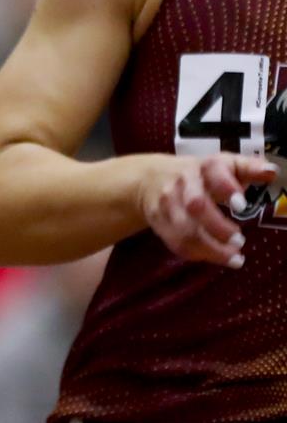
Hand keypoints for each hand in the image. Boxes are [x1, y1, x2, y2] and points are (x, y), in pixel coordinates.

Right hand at [139, 152, 276, 266]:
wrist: (150, 179)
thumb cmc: (199, 174)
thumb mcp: (223, 164)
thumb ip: (248, 168)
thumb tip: (271, 172)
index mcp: (203, 167)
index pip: (214, 174)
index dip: (226, 189)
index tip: (241, 206)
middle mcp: (182, 184)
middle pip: (196, 205)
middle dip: (218, 227)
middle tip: (240, 241)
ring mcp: (167, 205)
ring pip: (185, 231)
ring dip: (211, 249)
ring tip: (234, 257)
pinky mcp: (159, 223)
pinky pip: (176, 243)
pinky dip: (198, 254)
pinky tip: (218, 258)